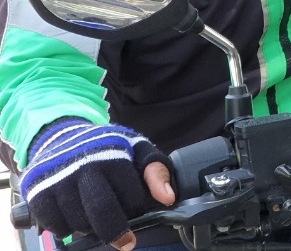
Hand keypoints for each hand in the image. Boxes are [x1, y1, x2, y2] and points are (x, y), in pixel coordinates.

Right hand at [19, 119, 175, 250]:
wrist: (60, 135)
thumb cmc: (105, 146)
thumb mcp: (135, 147)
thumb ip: (156, 170)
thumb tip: (168, 197)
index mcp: (112, 153)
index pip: (131, 194)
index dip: (137, 207)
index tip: (137, 208)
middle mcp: (83, 166)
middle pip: (102, 211)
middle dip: (116, 231)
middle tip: (126, 242)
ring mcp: (57, 180)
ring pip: (79, 222)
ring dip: (91, 227)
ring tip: (96, 216)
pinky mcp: (37, 193)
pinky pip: (56, 226)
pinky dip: (67, 229)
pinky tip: (75, 217)